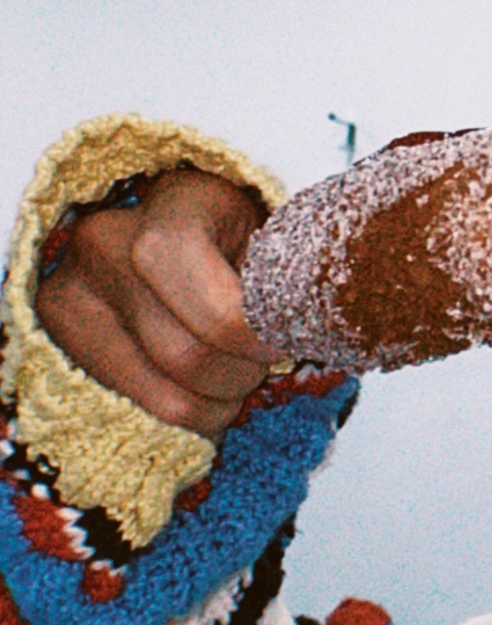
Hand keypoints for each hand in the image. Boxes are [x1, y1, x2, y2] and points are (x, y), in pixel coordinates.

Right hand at [36, 168, 270, 438]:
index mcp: (175, 206)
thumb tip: (302, 336)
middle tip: (263, 361)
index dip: (253, 338)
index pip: (214, 304)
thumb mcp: (267, 232)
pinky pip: (133, 411)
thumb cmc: (229, 230)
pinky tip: (202, 392)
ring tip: (234, 376)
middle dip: (241, 376)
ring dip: (217, 404)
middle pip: (187, 357)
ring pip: (163, 397)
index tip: (282, 341)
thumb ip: (283, 281)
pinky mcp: (57, 334)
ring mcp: (70, 292)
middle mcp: (106, 243)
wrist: (161, 220)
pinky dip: (185, 418)